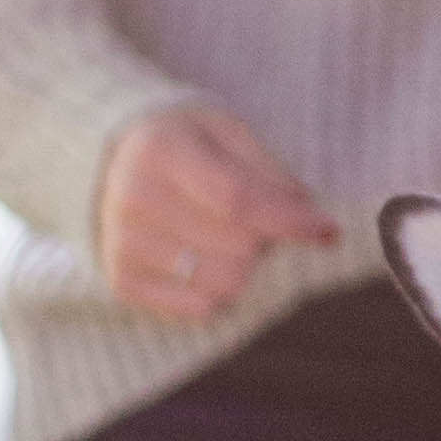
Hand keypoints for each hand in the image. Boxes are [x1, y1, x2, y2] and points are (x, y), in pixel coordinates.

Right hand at [96, 104, 339, 319]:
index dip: (291, 221)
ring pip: (225, 283)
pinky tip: (203, 257)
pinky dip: (217, 289)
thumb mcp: (227, 133)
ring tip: (225, 236)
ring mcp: (123, 243)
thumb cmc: (187, 144)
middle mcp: (134, 198)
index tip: (329, 231)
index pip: (239, 200)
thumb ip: (271, 172)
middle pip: (240, 246)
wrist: (112, 161)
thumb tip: (313, 219)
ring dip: (244, 265)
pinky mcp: (122, 279)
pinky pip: (200, 307)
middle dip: (265, 237)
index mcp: (161, 150)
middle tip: (252, 218)